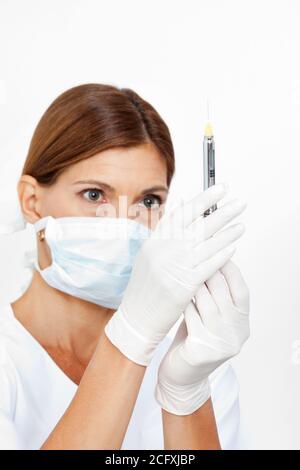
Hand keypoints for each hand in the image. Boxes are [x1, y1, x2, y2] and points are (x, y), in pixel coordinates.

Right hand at [105, 184, 246, 365]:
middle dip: (222, 212)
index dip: (203, 199)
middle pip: (198, 225)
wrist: (137, 318)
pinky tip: (234, 247)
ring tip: (241, 224)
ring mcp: (173, 266)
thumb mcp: (150, 258)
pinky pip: (209, 265)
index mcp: (154, 241)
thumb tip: (188, 217)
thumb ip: (167, 239)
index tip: (220, 189)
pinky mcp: (184, 285)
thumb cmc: (145, 289)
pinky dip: (222, 255)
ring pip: (207, 244)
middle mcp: (163, 250)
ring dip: (228, 233)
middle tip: (239, 203)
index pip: (182, 213)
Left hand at [154, 259, 249, 414]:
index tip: (215, 252)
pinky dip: (183, 302)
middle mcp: (236, 333)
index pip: (242, 290)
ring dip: (193, 284)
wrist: (180, 377)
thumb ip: (215, 296)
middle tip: (193, 255)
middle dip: (208, 271)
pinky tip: (173, 292)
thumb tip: (211, 260)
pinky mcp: (203, 350)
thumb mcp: (210, 317)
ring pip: (207, 303)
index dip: (230, 269)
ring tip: (182, 269)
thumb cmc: (193, 339)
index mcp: (242, 323)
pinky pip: (191, 317)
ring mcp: (221, 343)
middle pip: (224, 293)